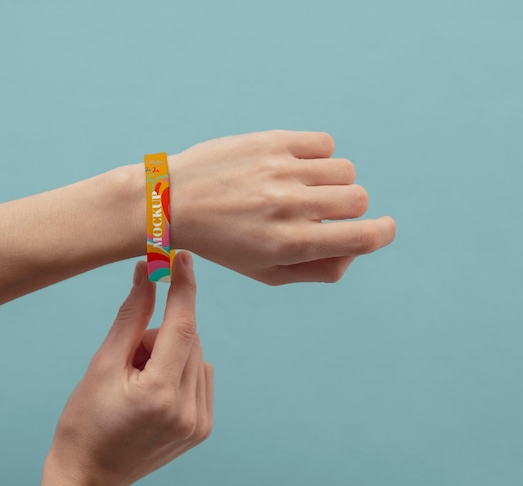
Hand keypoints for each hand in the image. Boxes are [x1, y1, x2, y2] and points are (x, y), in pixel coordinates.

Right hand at [30, 252, 212, 485]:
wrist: (90, 476)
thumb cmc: (85, 420)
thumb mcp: (102, 363)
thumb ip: (131, 316)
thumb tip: (147, 272)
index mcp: (160, 394)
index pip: (182, 326)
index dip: (183, 287)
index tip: (183, 257)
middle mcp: (188, 409)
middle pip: (187, 339)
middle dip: (160, 335)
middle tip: (129, 359)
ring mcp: (199, 422)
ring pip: (196, 355)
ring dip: (170, 353)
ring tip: (138, 382)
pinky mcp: (203, 427)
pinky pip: (200, 375)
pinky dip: (180, 369)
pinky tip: (154, 391)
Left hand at [168, 130, 395, 284]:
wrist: (172, 202)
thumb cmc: (222, 242)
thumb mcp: (265, 272)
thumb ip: (317, 269)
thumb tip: (352, 250)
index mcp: (290, 244)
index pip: (363, 238)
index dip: (383, 233)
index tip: (382, 228)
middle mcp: (290, 206)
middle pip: (359, 200)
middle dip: (350, 210)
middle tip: (320, 211)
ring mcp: (281, 170)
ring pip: (344, 170)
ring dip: (332, 182)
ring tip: (302, 188)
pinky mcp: (271, 142)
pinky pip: (323, 143)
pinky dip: (318, 157)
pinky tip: (294, 167)